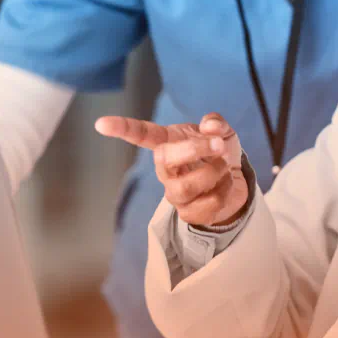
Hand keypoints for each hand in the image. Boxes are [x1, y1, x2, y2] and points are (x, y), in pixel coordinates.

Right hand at [95, 112, 247, 226]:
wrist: (235, 182)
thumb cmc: (219, 152)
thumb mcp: (222, 131)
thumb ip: (216, 123)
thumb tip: (210, 126)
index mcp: (168, 143)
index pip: (141, 134)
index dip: (122, 128)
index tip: (101, 123)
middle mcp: (165, 169)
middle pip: (163, 159)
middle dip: (193, 150)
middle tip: (219, 145)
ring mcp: (174, 193)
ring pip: (186, 186)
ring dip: (214, 173)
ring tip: (225, 166)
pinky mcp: (188, 213)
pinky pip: (206, 205)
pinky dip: (224, 191)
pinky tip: (225, 185)